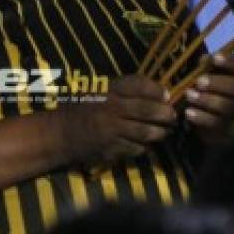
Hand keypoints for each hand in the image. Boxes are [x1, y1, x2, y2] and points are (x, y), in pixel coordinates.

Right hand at [57, 74, 176, 165]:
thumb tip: (160, 93)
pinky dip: (144, 147)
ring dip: (159, 133)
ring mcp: (111, 130)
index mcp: (108, 90)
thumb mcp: (100, 92)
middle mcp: (111, 108)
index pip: (139, 85)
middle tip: (173, 116)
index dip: (157, 90)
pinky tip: (145, 144)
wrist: (60, 133)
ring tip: (164, 132)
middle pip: (147, 110)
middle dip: (165, 114)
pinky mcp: (110, 149)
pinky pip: (136, 148)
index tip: (167, 95)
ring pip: (146, 132)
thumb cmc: (83, 109)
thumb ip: (125, 91)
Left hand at [182, 54, 233, 141]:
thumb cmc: (216, 94)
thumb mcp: (214, 78)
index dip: (230, 62)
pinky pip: (219, 125)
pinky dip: (202, 118)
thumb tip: (204, 60)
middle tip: (199, 82)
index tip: (214, 59)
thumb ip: (210, 68)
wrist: (222, 127)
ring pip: (229, 107)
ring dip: (207, 100)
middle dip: (217, 83)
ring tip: (189, 95)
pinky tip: (188, 113)